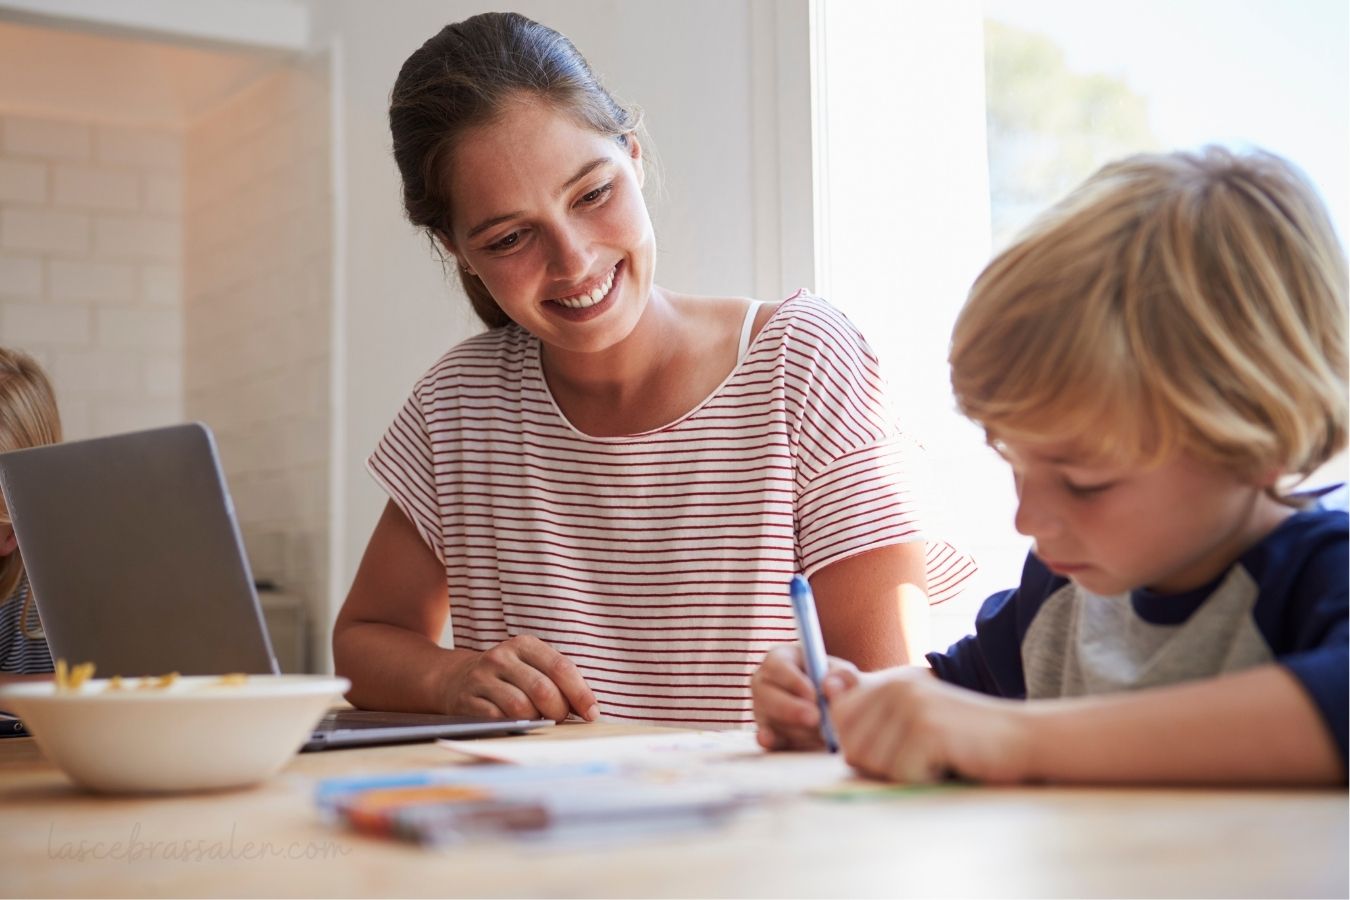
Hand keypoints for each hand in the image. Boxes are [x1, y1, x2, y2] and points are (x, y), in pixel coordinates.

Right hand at [442, 634, 598, 722]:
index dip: (581, 693)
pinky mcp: (466, 700)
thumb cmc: (507, 677)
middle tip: (560, 719)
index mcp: (524, 645)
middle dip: (558, 711)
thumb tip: (589, 710)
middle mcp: (502, 657)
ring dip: (536, 721)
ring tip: (538, 721)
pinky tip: (517, 725)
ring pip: (520, 707)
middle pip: (542, 689)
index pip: (561, 668)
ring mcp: (482, 678)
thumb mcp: (531, 666)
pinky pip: (497, 719)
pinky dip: (513, 726)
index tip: (592, 714)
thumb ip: (559, 681)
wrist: (455, 678)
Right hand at [751, 643, 860, 749]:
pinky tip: (774, 740)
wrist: (836, 713)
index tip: (814, 695)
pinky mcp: (765, 732)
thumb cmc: (836, 686)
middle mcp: (763, 683)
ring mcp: (761, 709)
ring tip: (825, 733)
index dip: (794, 681)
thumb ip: (843, 677)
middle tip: (816, 718)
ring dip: (799, 729)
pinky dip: (773, 741)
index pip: (778, 666)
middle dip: (792, 708)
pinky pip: (765, 739)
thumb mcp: (844, 675)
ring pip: (772, 720)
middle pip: (768, 695)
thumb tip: (829, 685)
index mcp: (778, 660)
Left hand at [828, 667, 1031, 782]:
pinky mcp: (928, 729)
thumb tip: (827, 686)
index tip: (899, 747)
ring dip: (905, 774)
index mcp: (888, 682)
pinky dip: (925, 780)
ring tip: (935, 758)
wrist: (1020, 737)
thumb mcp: (912, 717)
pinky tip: (947, 764)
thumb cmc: (962, 736)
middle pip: (853, 747)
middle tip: (922, 756)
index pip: (840, 722)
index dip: (863, 747)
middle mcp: (895, 688)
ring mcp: (911, 706)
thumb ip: (870, 711)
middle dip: (883, 766)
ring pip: (875, 764)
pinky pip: (903, 774)